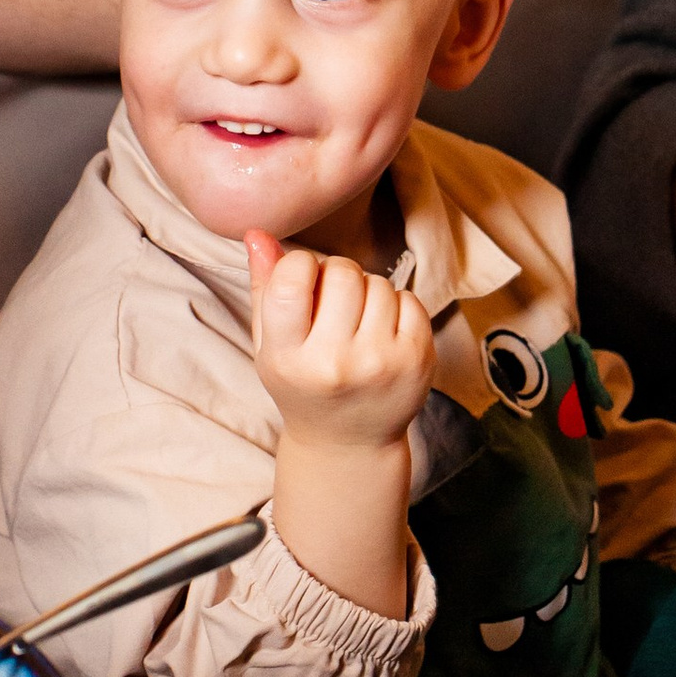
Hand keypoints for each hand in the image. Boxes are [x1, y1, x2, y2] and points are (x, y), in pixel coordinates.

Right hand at [247, 229, 435, 448]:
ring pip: (378, 284)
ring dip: (366, 290)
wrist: (350, 442)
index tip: (301, 279)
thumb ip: (262, 287)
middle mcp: (335, 364)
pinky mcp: (418, 361)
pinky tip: (381, 331)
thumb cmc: (303, 384)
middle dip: (337, 274)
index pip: (292, 281)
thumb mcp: (270, 344)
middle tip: (332, 301)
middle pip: (343, 274)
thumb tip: (257, 234)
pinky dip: (396, 305)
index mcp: (288, 359)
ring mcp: (381, 364)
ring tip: (356, 320)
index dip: (299, 264)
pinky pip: (409, 299)